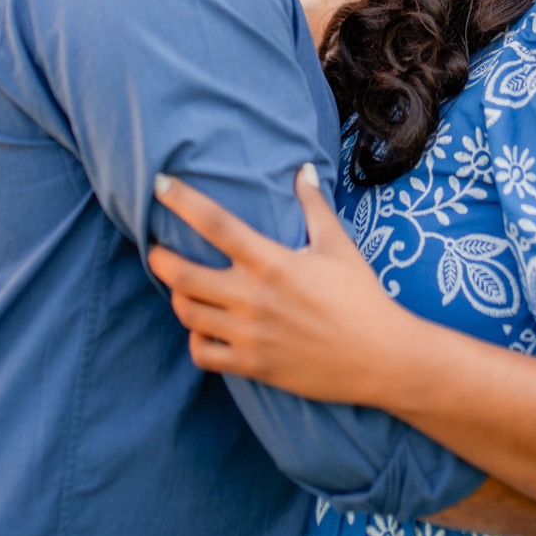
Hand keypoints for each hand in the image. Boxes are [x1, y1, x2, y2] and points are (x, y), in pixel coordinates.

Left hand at [148, 165, 414, 401]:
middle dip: (160, 259)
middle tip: (155, 249)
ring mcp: (249, 335)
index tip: (160, 184)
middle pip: (184, 275)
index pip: (215, 223)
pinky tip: (202, 329)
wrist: (380, 358)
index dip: (183, 201)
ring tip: (181, 286)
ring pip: (188, 315)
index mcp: (271, 262)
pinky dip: (195, 340)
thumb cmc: (361, 297)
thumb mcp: (338, 246)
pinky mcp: (252, 366)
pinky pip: (203, 354)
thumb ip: (313, 206)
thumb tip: (303, 169)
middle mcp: (253, 298)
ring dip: (177, 297)